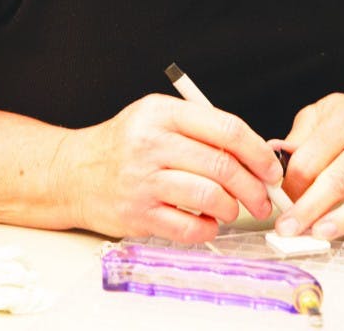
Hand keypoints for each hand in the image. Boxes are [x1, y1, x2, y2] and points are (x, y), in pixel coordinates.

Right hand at [62, 94, 282, 243]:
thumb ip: (200, 128)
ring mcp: (143, 181)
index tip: (272, 169)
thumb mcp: (156, 117)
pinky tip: (206, 223)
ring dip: (231, 208)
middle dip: (254, 187)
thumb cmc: (123, 145)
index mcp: (162, 113)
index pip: (227, 129)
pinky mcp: (137, 214)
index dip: (259, 152)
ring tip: (231, 209)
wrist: (72, 172)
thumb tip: (254, 155)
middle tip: (263, 199)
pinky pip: (189, 228)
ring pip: (210, 196)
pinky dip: (207, 229)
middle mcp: (152, 144)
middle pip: (223, 166)